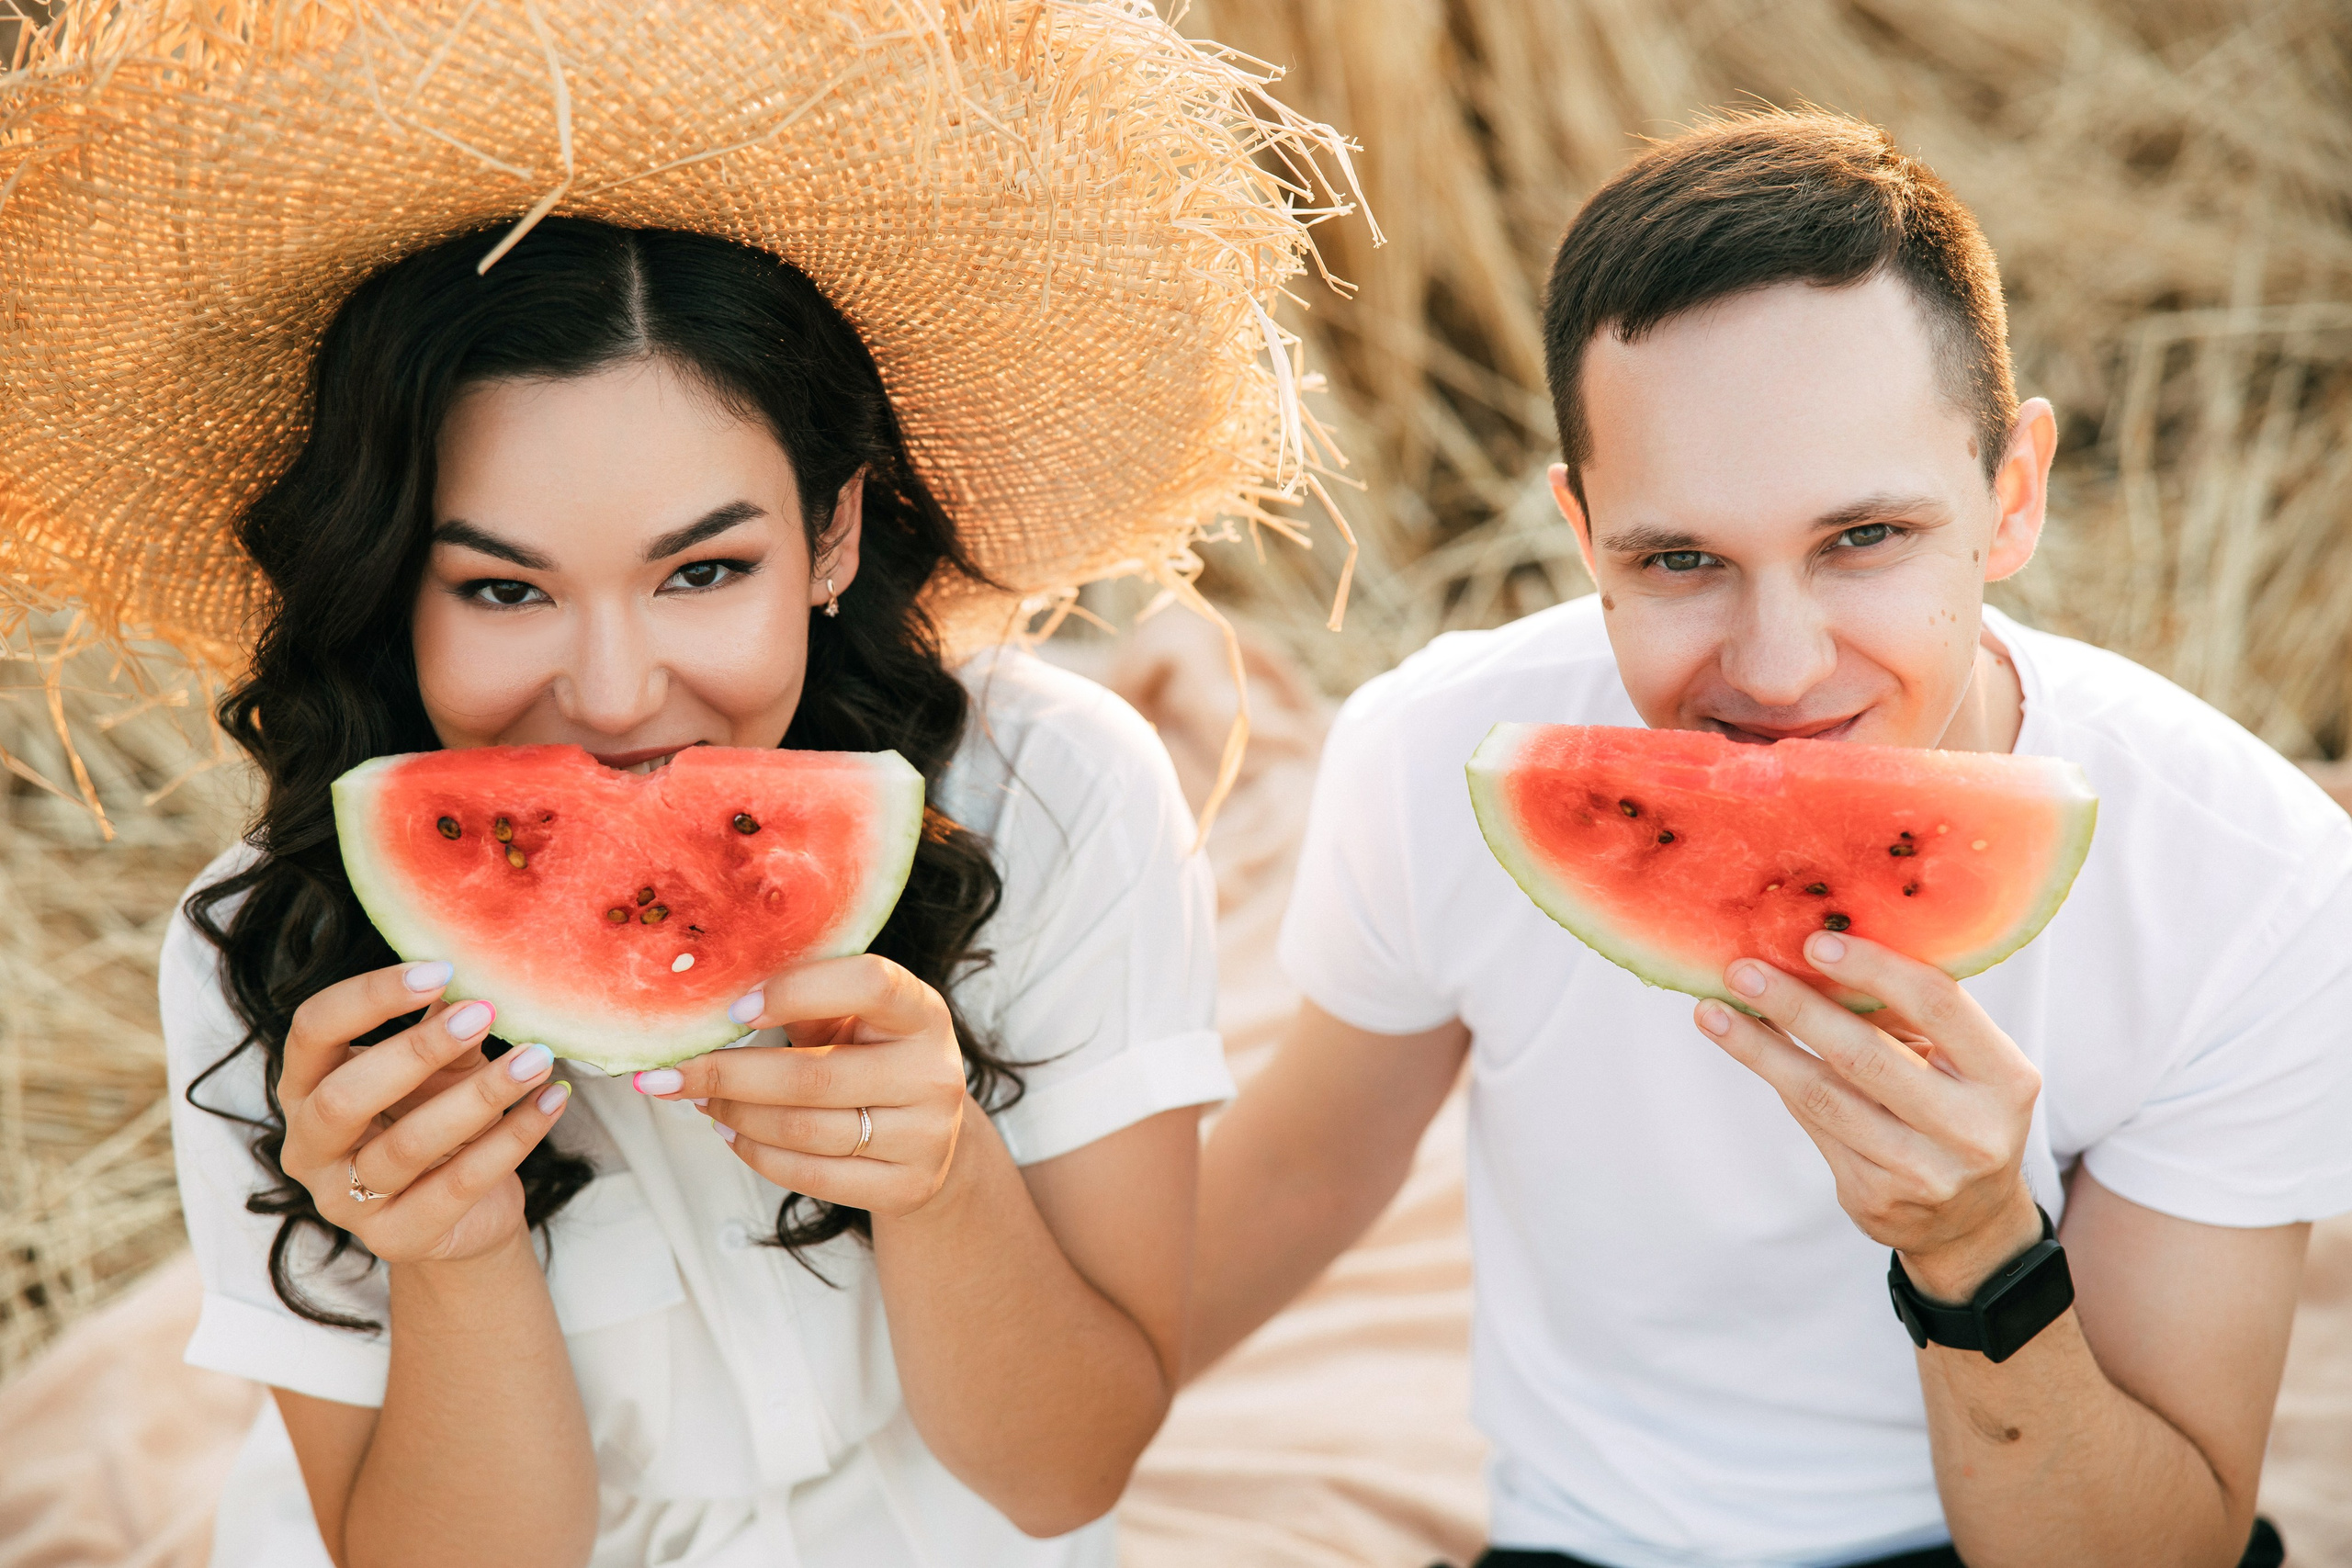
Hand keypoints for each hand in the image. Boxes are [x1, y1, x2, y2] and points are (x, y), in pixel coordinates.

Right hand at [278, 961, 572, 1263]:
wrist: (465, 1213)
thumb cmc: (437, 1117)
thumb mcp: (439, 1065)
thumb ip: (444, 1020)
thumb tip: (473, 961)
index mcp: (304, 1087)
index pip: (312, 1031)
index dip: (369, 997)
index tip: (439, 969)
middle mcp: (309, 1148)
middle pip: (343, 1098)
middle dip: (417, 1051)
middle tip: (484, 1014)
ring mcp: (345, 1202)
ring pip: (406, 1147)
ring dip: (479, 1096)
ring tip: (536, 1058)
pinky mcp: (396, 1238)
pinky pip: (458, 1186)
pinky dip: (512, 1139)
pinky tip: (552, 1100)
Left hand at [631, 954, 967, 1219]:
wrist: (934, 1139)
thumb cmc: (874, 1058)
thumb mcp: (854, 1019)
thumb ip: (803, 1001)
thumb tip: (704, 994)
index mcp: (923, 1012)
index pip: (870, 983)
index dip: (797, 992)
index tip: (734, 1010)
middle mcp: (935, 1072)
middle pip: (813, 1076)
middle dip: (726, 1075)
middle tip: (664, 1075)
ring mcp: (927, 1136)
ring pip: (803, 1130)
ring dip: (735, 1116)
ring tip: (701, 1101)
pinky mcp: (908, 1186)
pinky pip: (811, 1175)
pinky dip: (756, 1155)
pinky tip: (731, 1135)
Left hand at [1695, 933, 2043, 1302]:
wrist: (1971, 1220)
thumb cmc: (1958, 1110)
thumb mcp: (1962, 1062)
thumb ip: (1905, 1013)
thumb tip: (1817, 952)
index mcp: (2005, 1079)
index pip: (1938, 1005)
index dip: (1873, 968)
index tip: (1813, 941)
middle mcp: (1971, 1131)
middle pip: (1865, 1056)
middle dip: (1795, 1008)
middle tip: (1741, 972)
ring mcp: (1922, 1173)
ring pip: (1824, 1097)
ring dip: (1760, 1049)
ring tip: (1713, 1012)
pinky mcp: (1876, 1200)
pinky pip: (1814, 1126)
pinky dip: (1779, 1081)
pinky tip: (1746, 1049)